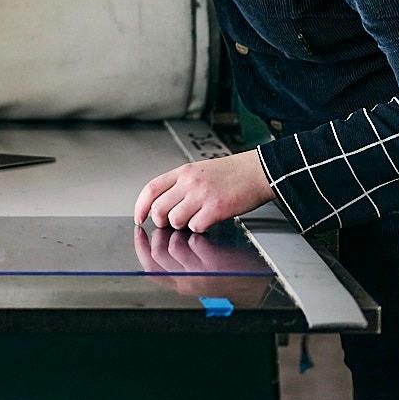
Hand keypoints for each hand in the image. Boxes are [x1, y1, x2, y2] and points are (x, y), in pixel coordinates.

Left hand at [134, 149, 273, 234]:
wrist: (258, 171)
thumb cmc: (232, 173)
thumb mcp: (200, 171)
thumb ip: (181, 185)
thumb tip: (163, 206)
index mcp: (183, 172)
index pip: (151, 189)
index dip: (141, 206)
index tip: (139, 218)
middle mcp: (190, 182)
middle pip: (159, 208)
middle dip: (161, 222)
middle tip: (170, 224)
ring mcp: (202, 195)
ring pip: (175, 220)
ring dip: (181, 226)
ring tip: (193, 220)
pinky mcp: (216, 208)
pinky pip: (196, 226)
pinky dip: (199, 228)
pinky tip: (208, 221)